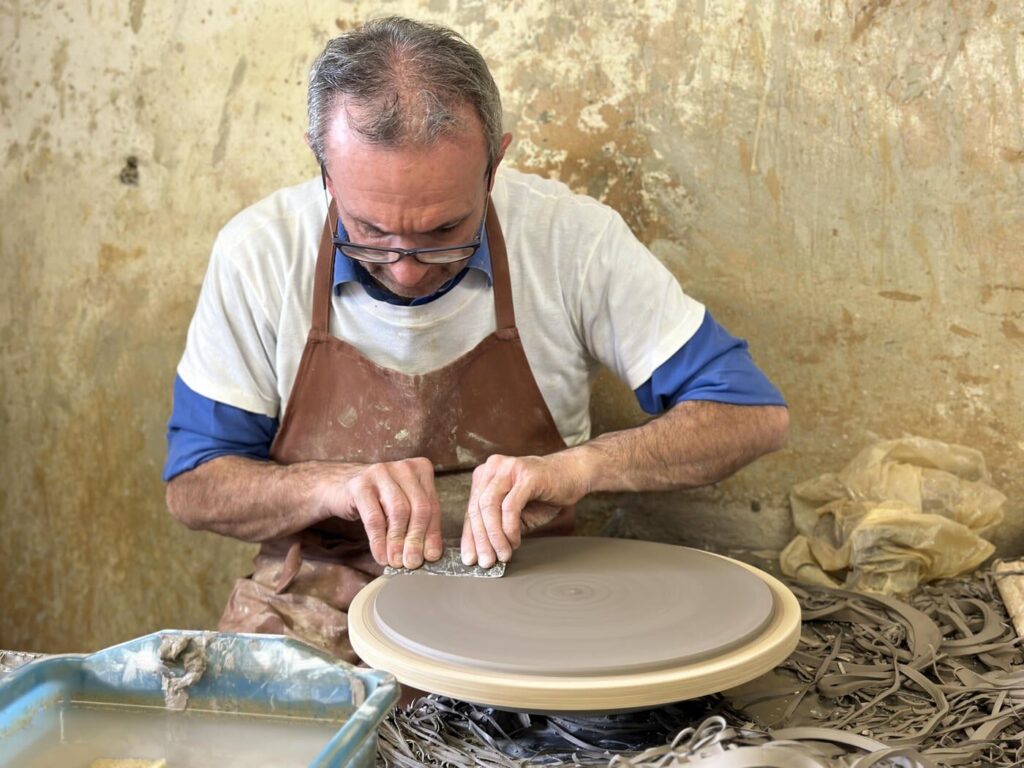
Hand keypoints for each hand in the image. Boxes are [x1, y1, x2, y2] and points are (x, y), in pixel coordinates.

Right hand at [330, 457, 442, 568]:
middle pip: (419, 508)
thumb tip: (430, 554)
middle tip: (412, 562)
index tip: (430, 556)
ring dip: (398, 542)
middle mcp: (404, 467)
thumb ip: (419, 524)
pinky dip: (379, 541)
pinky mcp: (360, 484)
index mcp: (421, 469)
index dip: (432, 534)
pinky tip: (380, 555)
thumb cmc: (378, 499)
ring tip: (396, 561)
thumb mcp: (403, 507)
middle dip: (416, 540)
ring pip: (398, 512)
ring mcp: (381, 472)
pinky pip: (374, 518)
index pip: (433, 505)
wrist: (340, 487)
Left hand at [461, 453, 586, 567]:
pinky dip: (510, 528)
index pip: (471, 509)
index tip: (469, 558)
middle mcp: (493, 467)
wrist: (573, 474)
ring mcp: (509, 468)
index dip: (469, 536)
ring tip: (502, 554)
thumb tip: (483, 551)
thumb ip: (497, 525)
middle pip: (476, 508)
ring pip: (489, 506)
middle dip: (480, 540)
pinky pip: (510, 506)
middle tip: (486, 561)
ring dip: (495, 536)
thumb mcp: (515, 511)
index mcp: (486, 474)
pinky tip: (514, 541)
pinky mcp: (526, 475)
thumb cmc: (543, 493)